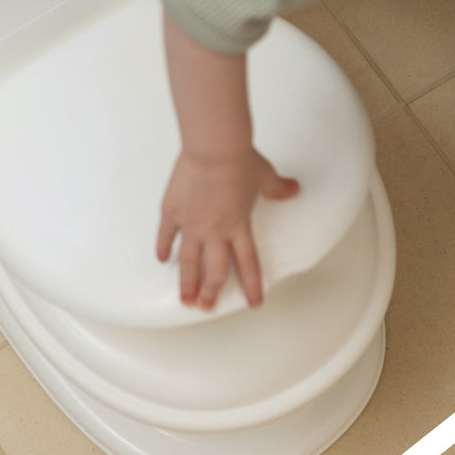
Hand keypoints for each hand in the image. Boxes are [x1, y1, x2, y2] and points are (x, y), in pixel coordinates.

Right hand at [156, 148, 298, 309]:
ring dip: (187, 282)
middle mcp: (215, 231)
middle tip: (206, 306)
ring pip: (188, 261)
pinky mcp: (172, 211)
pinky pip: (166, 235)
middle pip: (214, 270)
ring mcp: (191, 224)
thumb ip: (278, 188)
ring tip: (185, 298)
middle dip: (211, 292)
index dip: (251, 285)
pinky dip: (163, 248)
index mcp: (239, 226)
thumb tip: (293, 189)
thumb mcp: (265, 175)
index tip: (252, 303)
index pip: (248, 263)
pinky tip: (161, 259)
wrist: (214, 148)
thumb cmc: (239, 160)